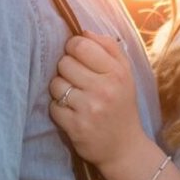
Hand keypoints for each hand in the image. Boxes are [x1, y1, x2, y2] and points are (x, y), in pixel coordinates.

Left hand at [48, 33, 143, 170]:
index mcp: (117, 72)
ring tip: (74, 96)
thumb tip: (83, 31)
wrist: (124, 148)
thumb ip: (108, 47)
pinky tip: (72, 112)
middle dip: (67, 70)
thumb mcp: (125, 73)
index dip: (73, 48)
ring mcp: (89, 108)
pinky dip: (59, 108)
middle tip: (78, 80)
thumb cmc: (121, 105)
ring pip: (55, 84)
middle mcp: (104, 89)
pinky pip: (53, 106)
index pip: (81, 45)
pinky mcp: (75, 126)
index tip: (77, 57)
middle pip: (64, 63)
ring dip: (60, 89)